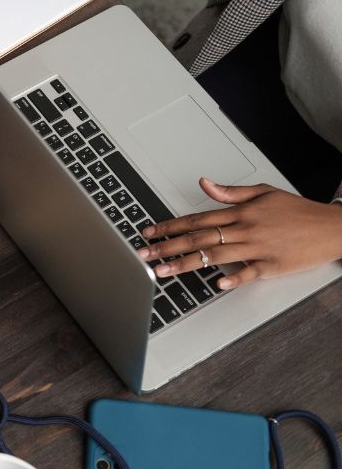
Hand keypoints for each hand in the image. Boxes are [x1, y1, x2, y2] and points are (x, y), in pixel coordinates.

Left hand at [135, 178, 341, 289]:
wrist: (331, 227)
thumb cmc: (297, 211)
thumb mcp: (263, 192)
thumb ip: (230, 192)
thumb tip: (204, 183)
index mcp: (240, 212)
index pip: (196, 219)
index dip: (170, 226)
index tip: (150, 233)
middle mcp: (244, 229)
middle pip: (198, 239)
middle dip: (167, 247)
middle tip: (145, 255)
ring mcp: (257, 248)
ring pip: (215, 256)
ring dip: (186, 264)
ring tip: (163, 271)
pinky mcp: (272, 266)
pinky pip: (249, 273)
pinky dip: (233, 278)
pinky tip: (216, 284)